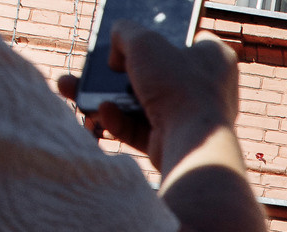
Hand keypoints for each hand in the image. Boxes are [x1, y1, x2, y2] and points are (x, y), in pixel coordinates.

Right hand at [59, 22, 239, 174]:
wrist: (191, 143)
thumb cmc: (179, 87)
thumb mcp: (144, 42)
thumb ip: (124, 32)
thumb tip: (115, 51)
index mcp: (214, 59)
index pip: (190, 39)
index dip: (164, 35)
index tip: (140, 37)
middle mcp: (206, 90)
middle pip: (155, 73)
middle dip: (118, 72)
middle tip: (94, 67)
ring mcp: (189, 119)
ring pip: (140, 104)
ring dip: (105, 97)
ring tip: (72, 89)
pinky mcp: (172, 143)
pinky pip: (138, 129)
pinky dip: (117, 121)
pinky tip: (100, 113)